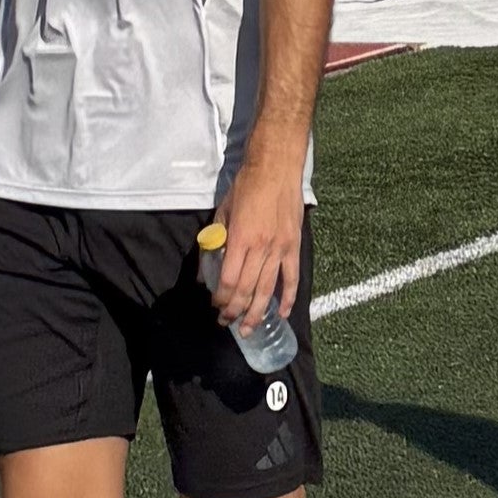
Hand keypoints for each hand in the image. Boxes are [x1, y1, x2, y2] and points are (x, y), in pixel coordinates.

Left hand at [211, 145, 308, 329]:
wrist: (276, 168)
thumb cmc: (246, 187)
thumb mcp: (222, 212)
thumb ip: (213, 242)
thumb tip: (203, 271)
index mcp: (240, 238)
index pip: (228, 280)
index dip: (221, 298)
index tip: (215, 305)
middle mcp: (261, 247)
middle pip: (246, 289)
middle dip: (235, 311)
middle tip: (227, 323)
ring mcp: (280, 248)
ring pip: (268, 289)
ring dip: (257, 312)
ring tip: (249, 329)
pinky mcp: (294, 246)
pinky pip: (292, 278)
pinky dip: (288, 298)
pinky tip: (282, 313)